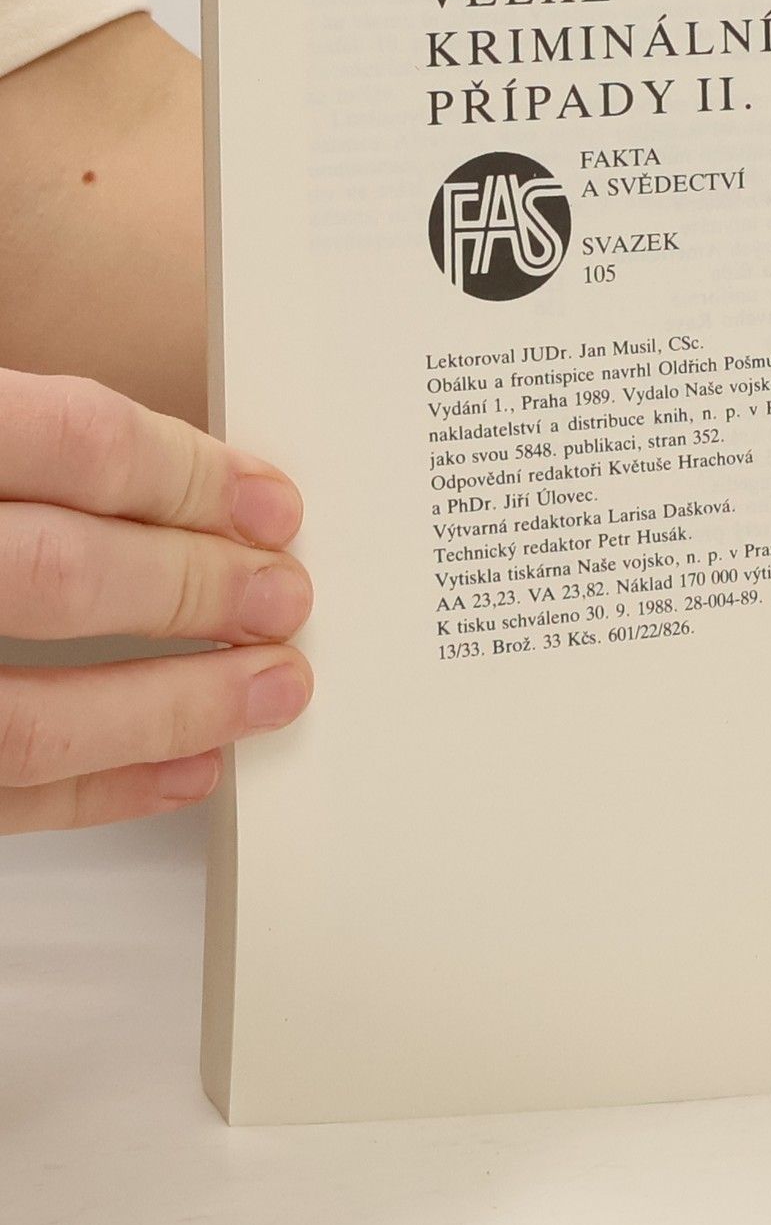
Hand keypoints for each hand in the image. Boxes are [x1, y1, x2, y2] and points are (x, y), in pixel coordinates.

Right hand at [0, 369, 311, 830]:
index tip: (273, 504)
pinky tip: (190, 765)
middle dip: (198, 589)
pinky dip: (99, 788)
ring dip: (172, 706)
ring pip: (28, 718)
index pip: (73, 442)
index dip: (190, 474)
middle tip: (288, 597)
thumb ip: (44, 436)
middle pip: (62, 574)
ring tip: (273, 688)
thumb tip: (195, 472)